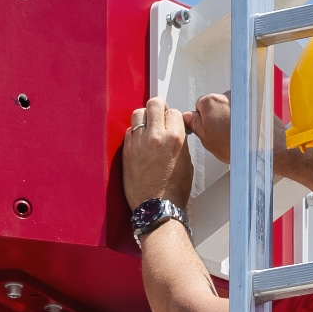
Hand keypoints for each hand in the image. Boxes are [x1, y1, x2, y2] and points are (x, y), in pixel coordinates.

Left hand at [123, 97, 193, 211]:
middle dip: (158, 109)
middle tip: (158, 117)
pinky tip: (140, 141)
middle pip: (155, 104)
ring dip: (144, 117)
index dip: (172, 117)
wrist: (156, 207)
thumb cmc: (173, 190)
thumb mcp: (186, 162)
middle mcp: (156, 136)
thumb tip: (174, 132)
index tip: (171, 122)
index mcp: (175, 138)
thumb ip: (180, 142)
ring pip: (138, 113)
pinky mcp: (127, 150)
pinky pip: (129, 130)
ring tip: (147, 127)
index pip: (173, 112)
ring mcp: (139, 142)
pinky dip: (135, 133)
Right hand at [190, 90, 312, 196]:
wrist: (267, 149)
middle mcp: (227, 94)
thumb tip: (189, 118)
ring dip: (232, 117)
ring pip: (230, 106)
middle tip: (222, 135)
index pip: (199, 106)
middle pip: (215, 104)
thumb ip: (195, 125)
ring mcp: (243, 97)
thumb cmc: (241, 147)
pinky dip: (244, 117)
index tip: (208, 130)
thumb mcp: (207, 140)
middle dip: (217, 117)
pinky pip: (244, 108)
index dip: (203, 120)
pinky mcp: (256, 101)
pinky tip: (246, 132)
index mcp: (211, 101)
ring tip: (237, 135)